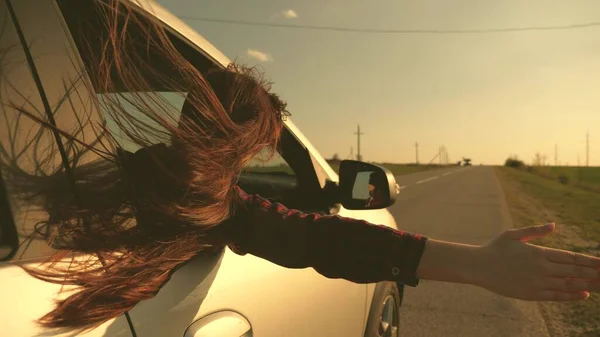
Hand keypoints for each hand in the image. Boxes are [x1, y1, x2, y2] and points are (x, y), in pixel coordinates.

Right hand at [475, 223, 599, 300]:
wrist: (478, 266)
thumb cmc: (494, 248)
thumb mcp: (513, 235)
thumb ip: (535, 231)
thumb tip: (553, 225)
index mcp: (538, 252)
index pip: (570, 257)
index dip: (588, 261)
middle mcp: (541, 268)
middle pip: (573, 271)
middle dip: (592, 272)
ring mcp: (537, 282)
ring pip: (568, 284)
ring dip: (586, 284)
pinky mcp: (531, 294)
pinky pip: (556, 295)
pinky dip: (571, 295)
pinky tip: (583, 294)